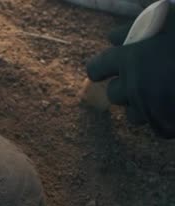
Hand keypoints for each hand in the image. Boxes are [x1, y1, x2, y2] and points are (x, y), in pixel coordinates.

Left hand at [86, 11, 174, 137]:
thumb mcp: (166, 19)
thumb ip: (137, 28)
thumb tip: (113, 38)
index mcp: (129, 57)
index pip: (95, 69)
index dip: (102, 68)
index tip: (109, 67)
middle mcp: (135, 85)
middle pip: (114, 94)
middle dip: (126, 87)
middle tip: (146, 77)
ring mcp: (152, 108)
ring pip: (133, 115)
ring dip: (143, 105)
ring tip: (163, 92)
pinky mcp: (168, 126)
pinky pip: (157, 127)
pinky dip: (164, 119)